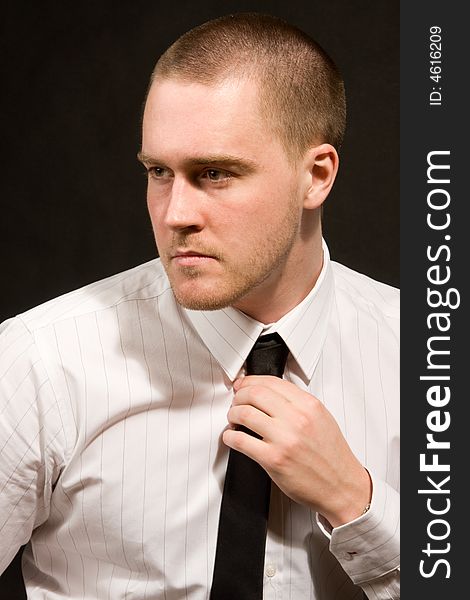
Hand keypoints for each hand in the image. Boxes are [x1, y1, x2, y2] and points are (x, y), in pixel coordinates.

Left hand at [223, 375, 371, 527]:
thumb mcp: (321, 418)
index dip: (251, 381)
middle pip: (255, 394)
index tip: (243, 386)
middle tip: (236, 402)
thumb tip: (268, 392)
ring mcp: (284, 439)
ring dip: (232, 414)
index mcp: (309, 405)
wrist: (342, 486)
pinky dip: (230, 436)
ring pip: (244, 413)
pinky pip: (241, 441)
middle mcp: (297, 419)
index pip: (272, 382)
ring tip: (233, 420)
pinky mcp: (273, 459)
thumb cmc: (331, 455)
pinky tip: (232, 437)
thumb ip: (298, 403)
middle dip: (239, 396)